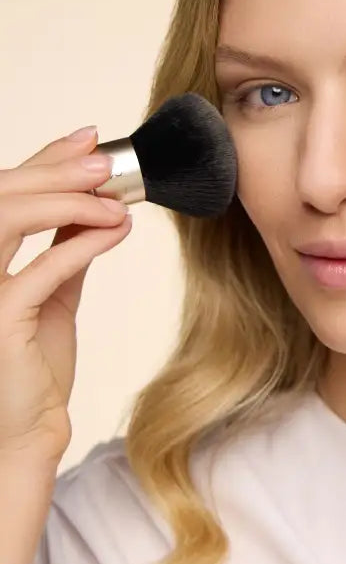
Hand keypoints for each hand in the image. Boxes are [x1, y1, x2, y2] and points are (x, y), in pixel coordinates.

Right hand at [0, 127, 130, 465]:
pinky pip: (40, 269)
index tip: (89, 140)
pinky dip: (82, 243)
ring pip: (5, 220)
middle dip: (56, 170)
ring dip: (68, 201)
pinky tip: (117, 231)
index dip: (44, 161)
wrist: (31, 423)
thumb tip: (95, 203)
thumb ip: (65, 247)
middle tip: (106, 162)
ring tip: (116, 200)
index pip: (4, 193)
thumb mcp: (53, 290)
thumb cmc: (37, 360)